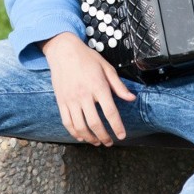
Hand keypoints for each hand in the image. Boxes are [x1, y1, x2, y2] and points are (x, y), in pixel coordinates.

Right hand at [40, 32, 135, 146]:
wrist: (63, 51)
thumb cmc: (87, 58)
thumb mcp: (107, 68)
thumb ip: (118, 85)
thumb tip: (131, 98)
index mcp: (98, 86)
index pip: (110, 112)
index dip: (117, 126)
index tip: (122, 136)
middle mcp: (84, 95)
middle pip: (95, 123)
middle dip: (104, 136)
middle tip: (110, 142)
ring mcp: (71, 100)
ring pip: (80, 126)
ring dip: (90, 138)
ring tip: (97, 142)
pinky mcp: (61, 101)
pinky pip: (67, 122)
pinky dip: (75, 133)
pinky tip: (81, 137)